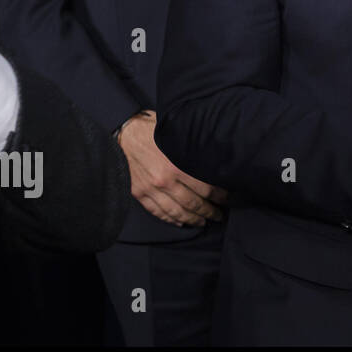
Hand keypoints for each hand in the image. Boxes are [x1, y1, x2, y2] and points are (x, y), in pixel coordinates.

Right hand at [117, 111, 227, 226]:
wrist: (124, 132)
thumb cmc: (153, 130)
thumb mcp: (178, 136)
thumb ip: (194, 149)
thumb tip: (216, 155)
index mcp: (178, 165)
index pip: (205, 188)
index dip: (219, 196)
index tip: (227, 198)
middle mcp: (165, 181)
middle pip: (194, 203)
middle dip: (209, 211)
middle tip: (219, 215)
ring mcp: (151, 189)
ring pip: (176, 212)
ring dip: (192, 219)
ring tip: (203, 222)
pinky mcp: (139, 193)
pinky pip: (157, 212)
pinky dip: (170, 219)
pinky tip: (180, 222)